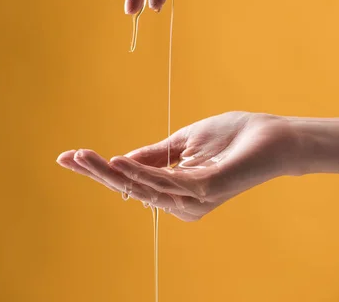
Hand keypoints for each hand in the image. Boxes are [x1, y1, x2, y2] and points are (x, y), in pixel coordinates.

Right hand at [56, 111, 297, 221]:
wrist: (271, 136)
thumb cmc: (231, 138)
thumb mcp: (183, 142)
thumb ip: (154, 155)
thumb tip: (121, 160)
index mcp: (175, 190)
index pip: (130, 182)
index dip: (99, 171)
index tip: (69, 156)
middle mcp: (181, 202)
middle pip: (130, 188)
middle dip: (97, 174)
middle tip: (68, 158)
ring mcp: (193, 199)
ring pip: (143, 188)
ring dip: (111, 171)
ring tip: (84, 156)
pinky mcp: (206, 190)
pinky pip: (166, 183)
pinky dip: (140, 172)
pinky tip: (119, 160)